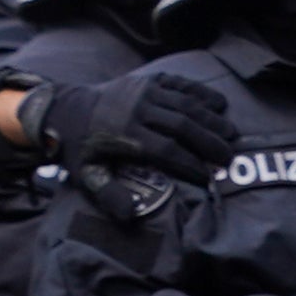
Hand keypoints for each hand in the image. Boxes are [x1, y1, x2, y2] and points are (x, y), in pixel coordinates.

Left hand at [32, 63, 238, 181]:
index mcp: (124, 134)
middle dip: (209, 142)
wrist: (64, 109)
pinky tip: (221, 105)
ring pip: (186, 104)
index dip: (191, 165)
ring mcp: (144, 91)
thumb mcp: (86, 175)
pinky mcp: (149, 79)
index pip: (168, 150)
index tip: (208, 178)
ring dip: (212, 119)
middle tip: (229, 157)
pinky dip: (202, 94)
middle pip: (183, 125)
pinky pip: (181, 85)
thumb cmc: (80, 148)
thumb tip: (130, 216)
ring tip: (232, 135)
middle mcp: (137, 109)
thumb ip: (108, 195)